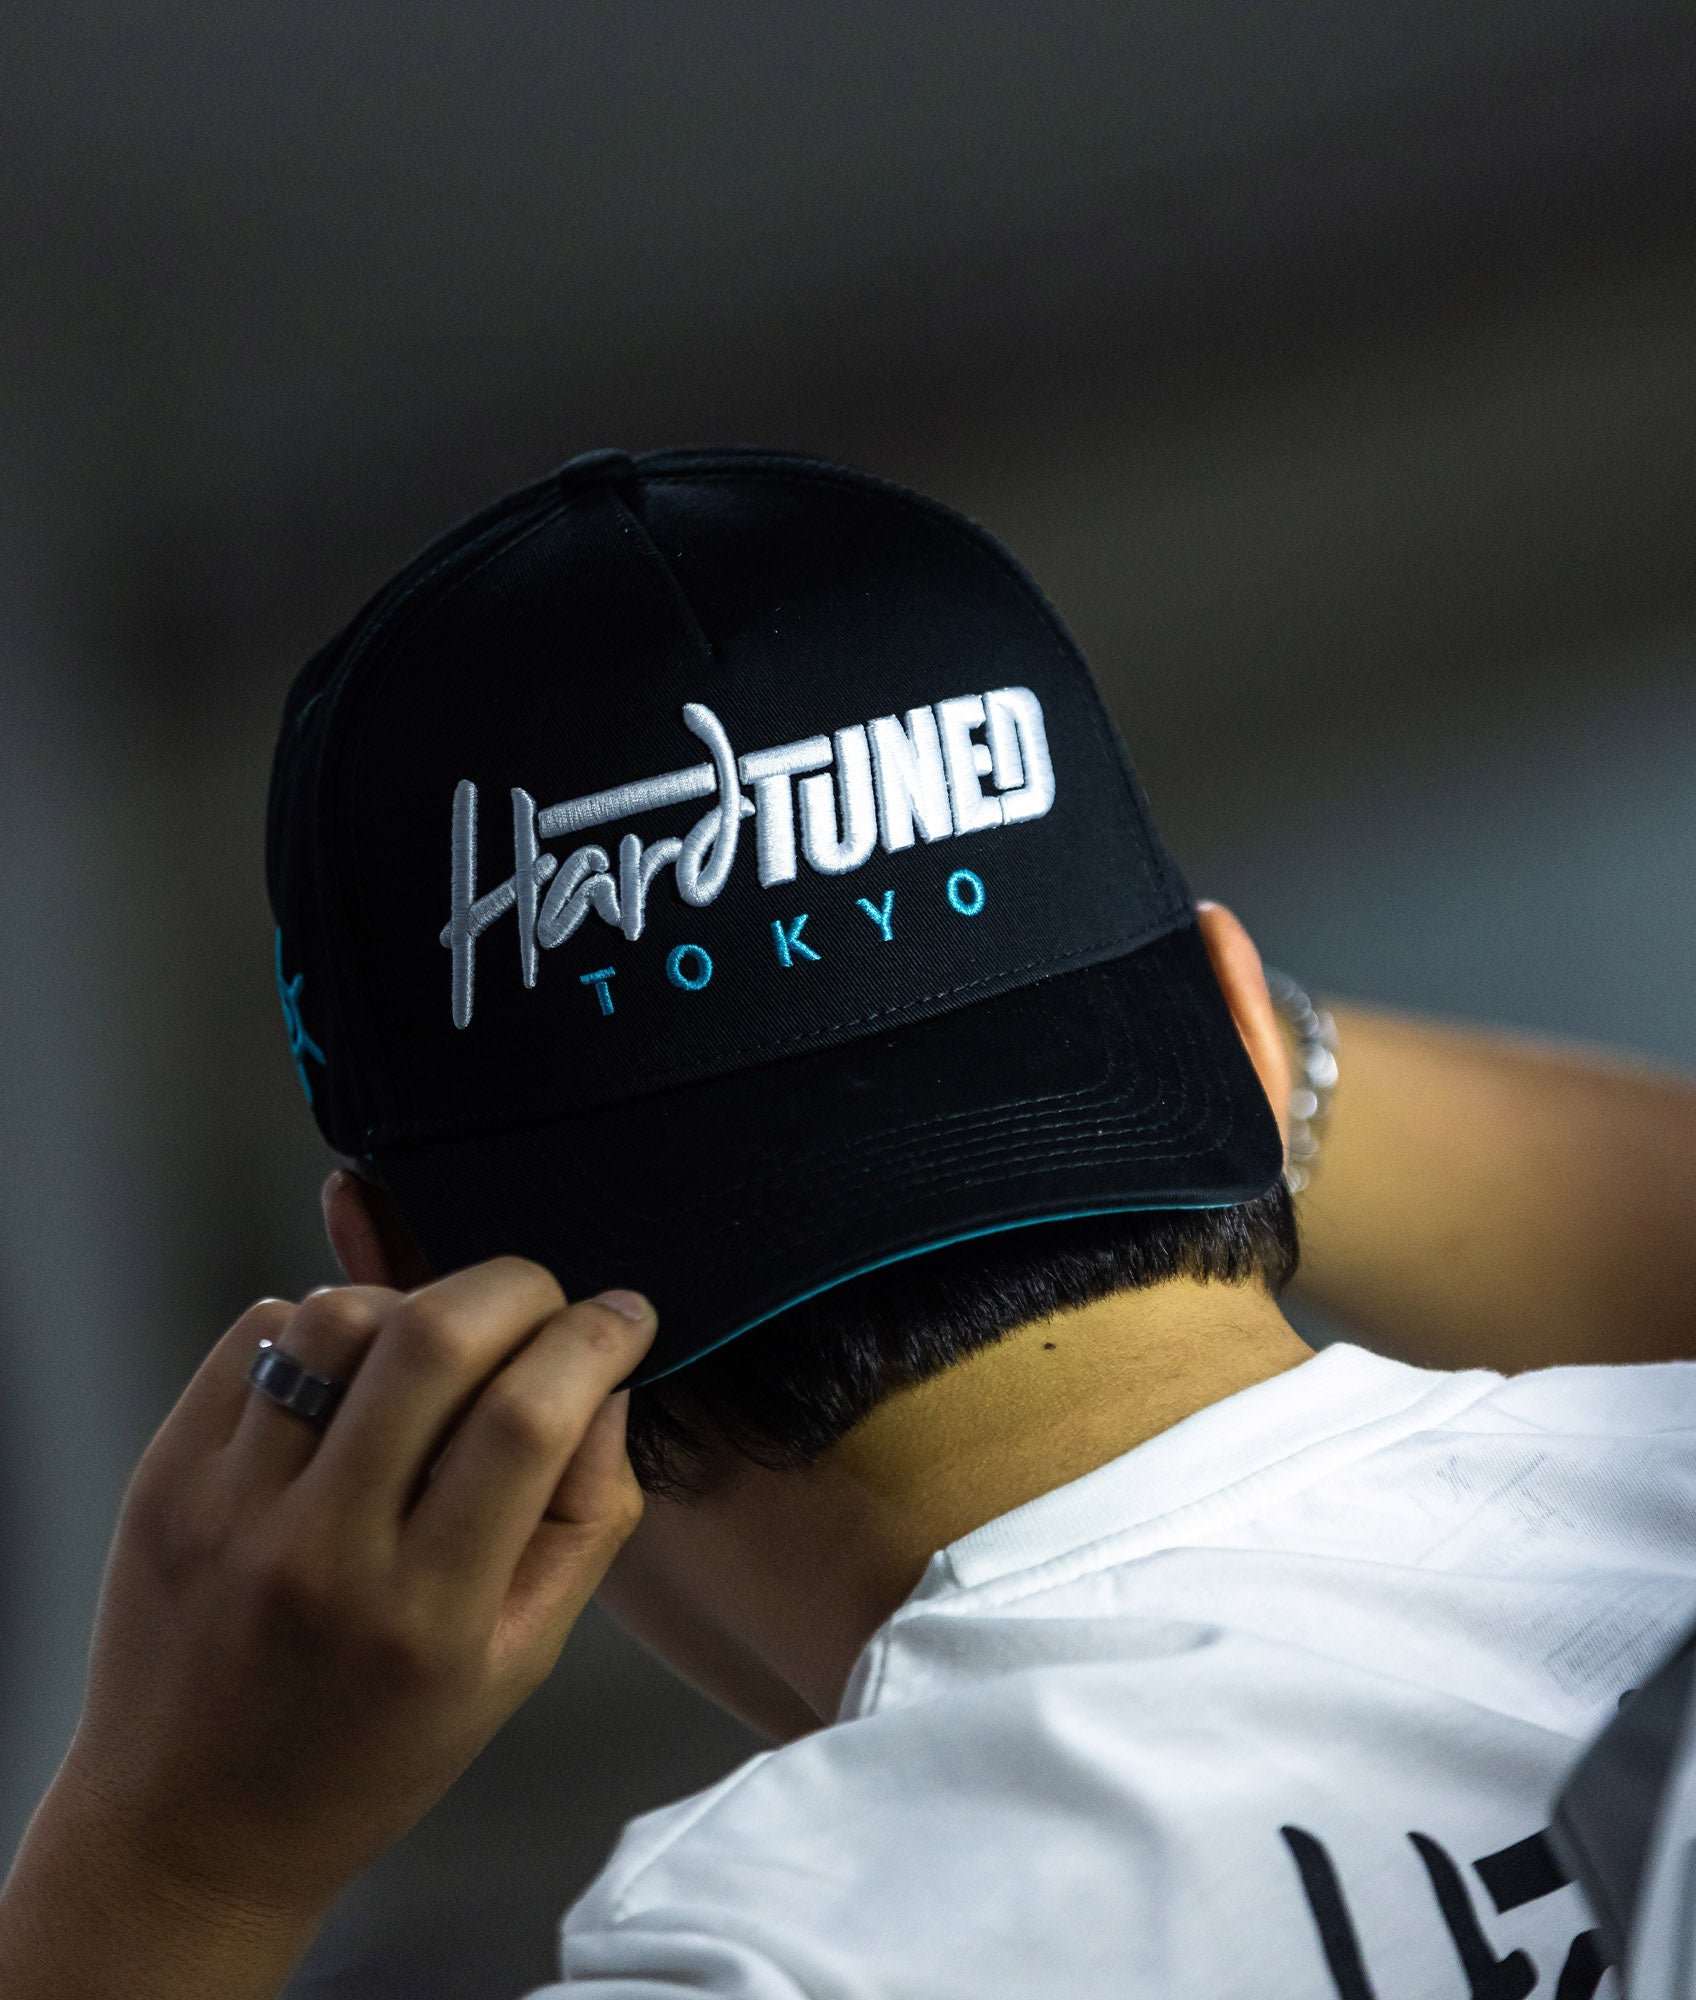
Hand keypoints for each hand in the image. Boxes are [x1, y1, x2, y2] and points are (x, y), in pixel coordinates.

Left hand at [0, 1259, 652, 1999]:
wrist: (192, 1828)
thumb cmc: (374, 1753)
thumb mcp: (519, 1663)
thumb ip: (585, 1520)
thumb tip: (606, 1383)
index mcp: (427, 1616)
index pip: (527, 1419)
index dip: (595, 1339)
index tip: (625, 1315)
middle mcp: (321, 1553)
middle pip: (433, 1338)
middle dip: (518, 1287)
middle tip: (545, 1304)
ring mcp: (228, 1507)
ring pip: (337, 1314)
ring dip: (416, 1299)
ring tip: (437, 1348)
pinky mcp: (165, 1476)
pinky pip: (253, 1332)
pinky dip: (323, 1320)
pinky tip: (351, 1374)